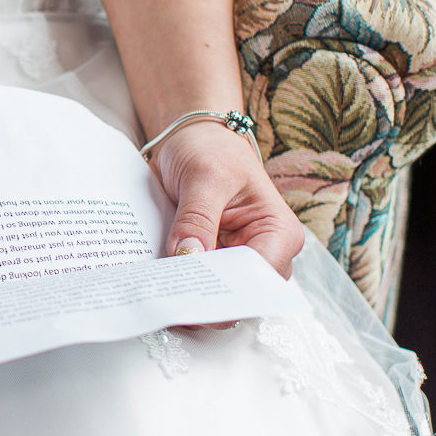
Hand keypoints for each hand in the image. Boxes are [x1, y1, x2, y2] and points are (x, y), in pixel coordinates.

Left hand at [149, 122, 301, 278]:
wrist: (193, 140)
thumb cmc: (212, 149)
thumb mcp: (205, 176)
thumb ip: (197, 217)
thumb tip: (188, 256)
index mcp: (279, 232)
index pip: (260, 274)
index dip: (228, 288)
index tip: (192, 291)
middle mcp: (264, 252)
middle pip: (240, 293)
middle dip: (206, 296)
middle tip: (168, 293)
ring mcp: (235, 259)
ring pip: (216, 293)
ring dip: (188, 292)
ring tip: (158, 288)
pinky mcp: (210, 260)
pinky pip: (195, 281)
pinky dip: (177, 282)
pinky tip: (156, 280)